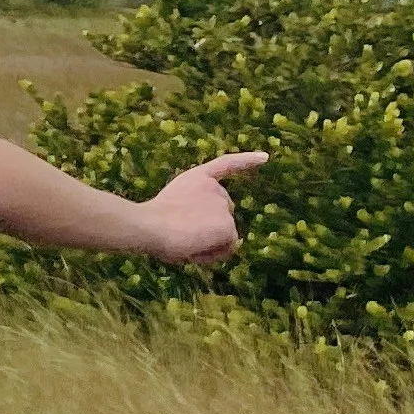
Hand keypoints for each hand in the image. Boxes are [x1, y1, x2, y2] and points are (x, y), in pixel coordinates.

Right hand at [138, 151, 267, 264]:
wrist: (148, 225)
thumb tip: (215, 236)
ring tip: (185, 242)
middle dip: (211, 229)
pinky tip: (194, 249)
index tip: (265, 158)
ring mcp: (223, 205)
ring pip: (225, 235)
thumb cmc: (149, 223)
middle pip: (224, 215)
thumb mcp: (173, 208)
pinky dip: (212, 255)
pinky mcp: (227, 224)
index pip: (227, 164)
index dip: (247, 161)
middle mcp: (215, 187)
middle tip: (184, 236)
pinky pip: (226, 249)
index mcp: (197, 178)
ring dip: (208, 245)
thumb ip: (194, 212)